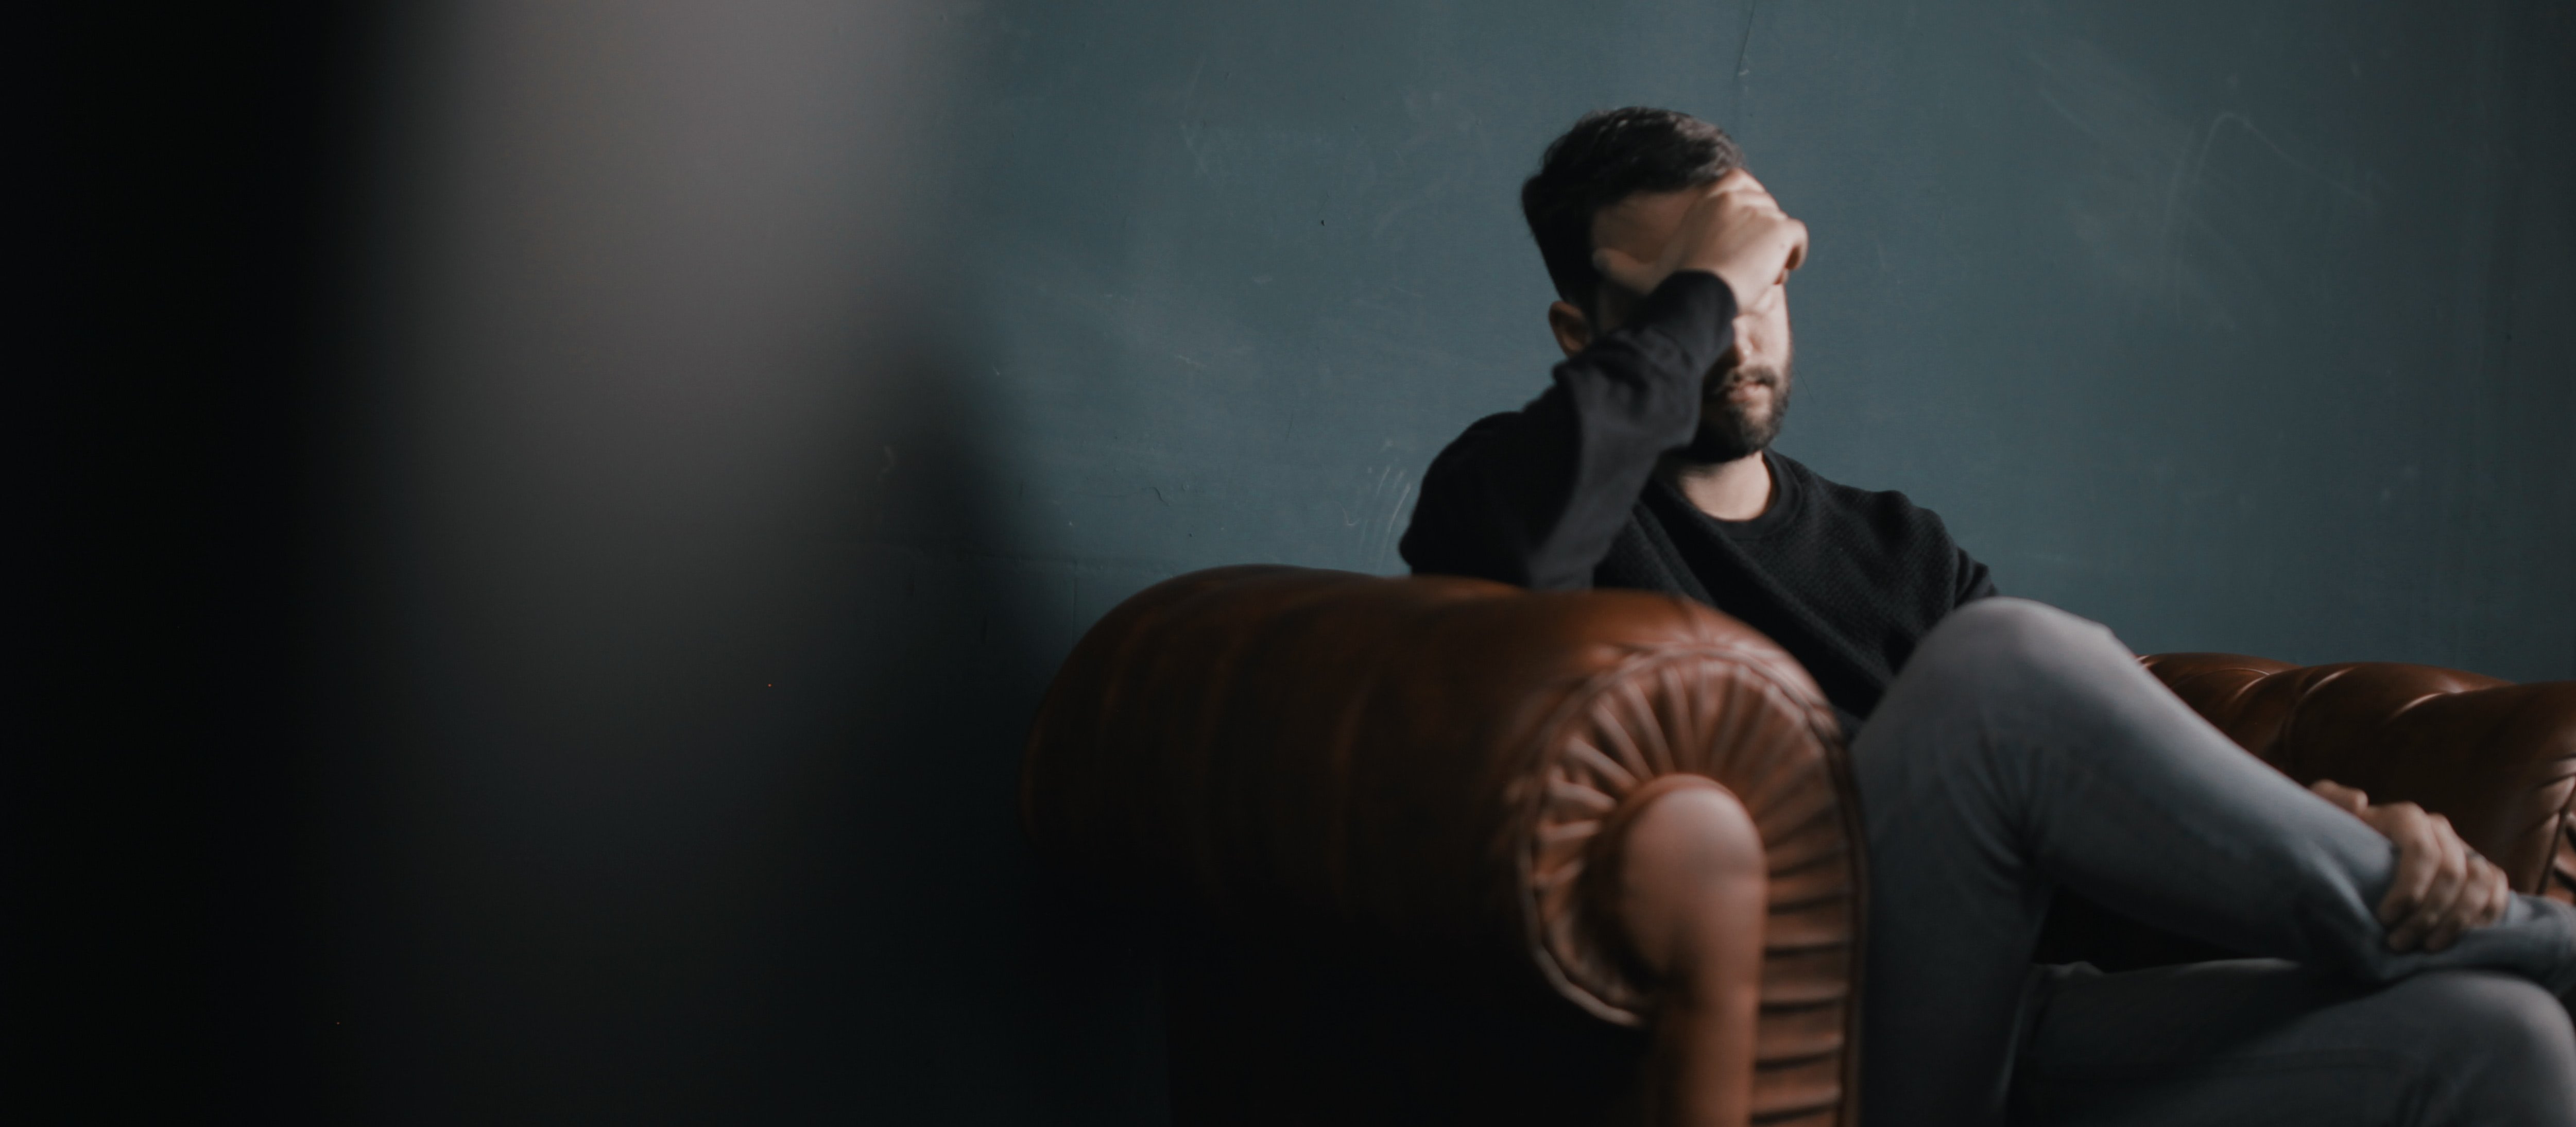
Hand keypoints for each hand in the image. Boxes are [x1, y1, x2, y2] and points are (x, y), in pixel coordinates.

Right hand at [1591, 169, 1808, 315]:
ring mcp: (1761, 210)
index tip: (1736, 242)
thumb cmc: (1672, 285)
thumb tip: (1594, 259)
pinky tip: (1776, 274)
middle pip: (1764, 210)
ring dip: (1773, 252)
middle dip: (1759, 237)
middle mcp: (1737, 195)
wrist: (1699, 295)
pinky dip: (1793, 255)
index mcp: (1710, 197)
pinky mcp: (1781, 229)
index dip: (1744, 215)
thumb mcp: (1643, 274)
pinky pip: (1798, 238)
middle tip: (1743, 268)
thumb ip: (1620, 265)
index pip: (1742, 188)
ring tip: (1755, 278)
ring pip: (1779, 228)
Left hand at [2310, 779, 2510, 951]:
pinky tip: (2461, 939)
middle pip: (2450, 872)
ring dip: (2458, 920)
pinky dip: (2487, 915)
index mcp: (2405, 817)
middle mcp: (2439, 830)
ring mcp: (2462, 850)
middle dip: (2427, 914)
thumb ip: (2328, 800)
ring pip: (2480, 882)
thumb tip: (2359, 801)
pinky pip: (2497, 889)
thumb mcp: (2321, 817)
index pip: (2422, 850)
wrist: (2352, 859)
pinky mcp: (2478, 871)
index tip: (2384, 918)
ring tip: (2427, 948)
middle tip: (2398, 943)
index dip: (2409, 888)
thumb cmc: (2335, 842)